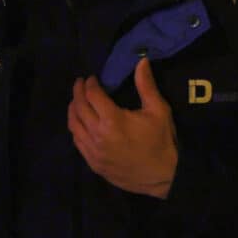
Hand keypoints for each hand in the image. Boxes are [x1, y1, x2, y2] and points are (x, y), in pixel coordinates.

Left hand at [67, 58, 177, 198]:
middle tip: (80, 83)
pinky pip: (77, 142)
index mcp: (113, 120)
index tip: (92, 78)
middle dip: (78, 92)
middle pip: (79, 108)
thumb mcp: (158, 110)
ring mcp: (93, 152)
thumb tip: (141, 60)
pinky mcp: (93, 164)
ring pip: (74, 126)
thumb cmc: (163, 141)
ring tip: (77, 100)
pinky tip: (80, 122)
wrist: (165, 176)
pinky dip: (76, 128)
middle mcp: (98, 136)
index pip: (92, 95)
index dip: (90, 84)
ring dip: (73, 109)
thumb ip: (146, 85)